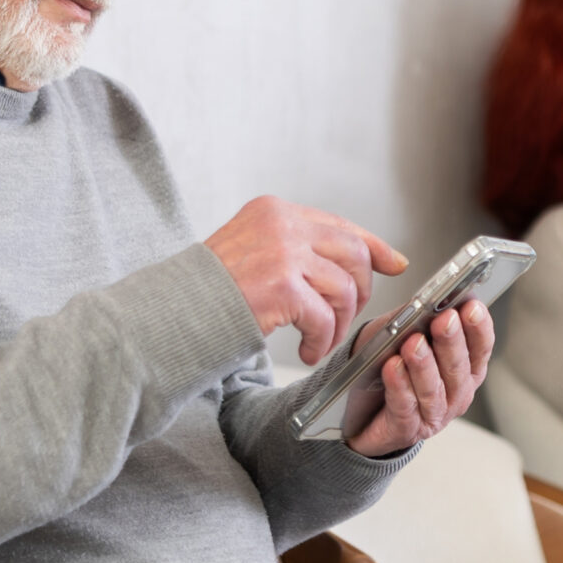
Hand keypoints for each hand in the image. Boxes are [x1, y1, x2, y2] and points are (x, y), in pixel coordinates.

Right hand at [206, 196, 406, 364]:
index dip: (374, 247)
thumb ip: (303, 250)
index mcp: (275, 211)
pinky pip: (324, 317)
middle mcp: (281, 224)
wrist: (167, 312)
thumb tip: (371, 260)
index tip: (395, 264)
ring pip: (344, 288)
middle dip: (358, 293)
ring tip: (318, 341)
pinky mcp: (282, 285)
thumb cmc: (210, 292)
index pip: (341, 225)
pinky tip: (306, 351)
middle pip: (353, 254)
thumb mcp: (256, 253)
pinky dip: (322, 340)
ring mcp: (282, 252)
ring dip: (338, 323)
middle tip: (342, 319)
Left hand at [343, 300, 495, 457]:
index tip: (471, 308)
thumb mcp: (401, 336)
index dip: (478, 328)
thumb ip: (416, 318)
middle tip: (445, 320)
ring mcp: (433, 414)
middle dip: (452, 342)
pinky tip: (392, 368)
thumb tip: (429, 297)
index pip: (480, 347)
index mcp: (464, 369)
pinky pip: (404, 407)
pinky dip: (399, 386)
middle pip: (458, 368)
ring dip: (424, 365)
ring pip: (433, 390)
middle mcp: (455, 393)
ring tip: (413, 344)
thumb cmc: (386, 371)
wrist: (360, 414)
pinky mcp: (406, 429)